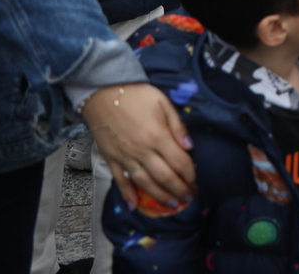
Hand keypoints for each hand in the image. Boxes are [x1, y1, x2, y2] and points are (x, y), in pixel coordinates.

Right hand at [82, 83, 196, 210]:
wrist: (102, 92)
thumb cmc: (136, 94)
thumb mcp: (163, 102)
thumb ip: (177, 126)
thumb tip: (190, 146)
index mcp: (158, 136)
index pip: (179, 162)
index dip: (190, 174)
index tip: (196, 182)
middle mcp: (142, 151)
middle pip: (164, 177)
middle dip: (179, 190)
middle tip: (188, 198)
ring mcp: (125, 157)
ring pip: (145, 183)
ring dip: (159, 196)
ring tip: (171, 205)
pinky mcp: (111, 159)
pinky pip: (120, 180)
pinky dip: (127, 194)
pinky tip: (134, 206)